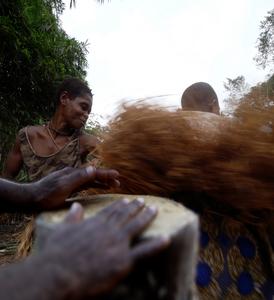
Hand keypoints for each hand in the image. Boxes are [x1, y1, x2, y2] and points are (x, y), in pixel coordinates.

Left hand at [33, 166, 119, 208]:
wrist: (30, 199)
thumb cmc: (46, 195)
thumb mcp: (63, 186)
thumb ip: (78, 177)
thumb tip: (93, 168)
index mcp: (73, 173)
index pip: (93, 172)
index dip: (105, 174)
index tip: (117, 175)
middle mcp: (73, 175)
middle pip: (93, 175)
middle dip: (106, 177)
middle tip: (118, 181)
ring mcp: (71, 180)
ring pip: (90, 180)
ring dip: (101, 182)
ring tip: (113, 185)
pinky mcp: (69, 187)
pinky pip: (85, 185)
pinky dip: (94, 186)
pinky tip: (99, 188)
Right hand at [42, 199, 169, 298]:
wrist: (59, 273)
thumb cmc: (56, 253)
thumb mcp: (61, 229)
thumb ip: (72, 216)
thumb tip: (76, 205)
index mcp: (95, 223)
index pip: (111, 211)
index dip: (120, 205)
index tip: (127, 200)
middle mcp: (109, 230)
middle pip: (126, 215)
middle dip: (136, 207)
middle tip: (144, 201)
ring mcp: (118, 243)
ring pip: (136, 226)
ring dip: (147, 217)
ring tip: (155, 209)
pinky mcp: (124, 260)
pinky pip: (144, 251)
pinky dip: (156, 245)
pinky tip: (166, 238)